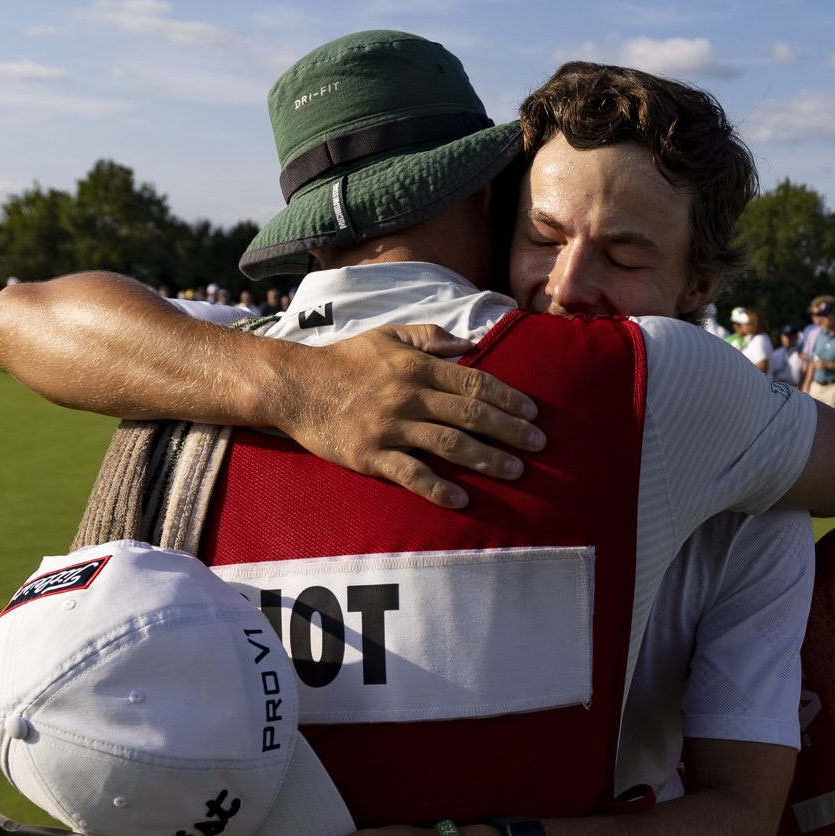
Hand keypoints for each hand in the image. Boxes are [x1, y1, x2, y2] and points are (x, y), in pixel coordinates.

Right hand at [279, 325, 545, 509]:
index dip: (508, 399)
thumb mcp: (387, 336)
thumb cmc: (344, 360)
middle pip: (471, 414)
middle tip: (539, 445)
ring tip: (516, 470)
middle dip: (509, 431)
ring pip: (449, 444)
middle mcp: (408, 395)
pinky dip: (437, 488)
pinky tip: (461, 499)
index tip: (533, 414)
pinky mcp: (370, 455)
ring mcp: (390, 426)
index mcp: (417, 366)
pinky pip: (410, 473)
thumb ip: (429, 336)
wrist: (294, 385)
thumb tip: (470, 342)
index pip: (474, 382)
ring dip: (486, 459)